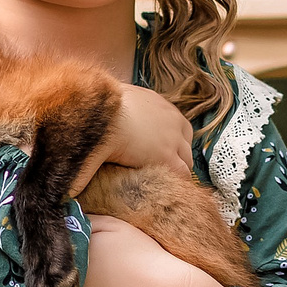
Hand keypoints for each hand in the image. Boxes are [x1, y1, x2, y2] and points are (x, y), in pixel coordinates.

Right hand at [71, 83, 194, 195]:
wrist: (102, 117)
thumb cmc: (100, 107)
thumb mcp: (116, 98)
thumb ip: (121, 105)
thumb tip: (103, 106)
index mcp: (161, 106)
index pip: (178, 126)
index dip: (171, 142)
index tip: (161, 152)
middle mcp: (172, 120)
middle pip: (185, 144)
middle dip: (176, 156)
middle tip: (161, 170)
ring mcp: (173, 139)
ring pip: (186, 160)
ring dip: (175, 170)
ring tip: (161, 183)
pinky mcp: (168, 157)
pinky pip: (182, 173)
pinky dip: (175, 180)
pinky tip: (164, 189)